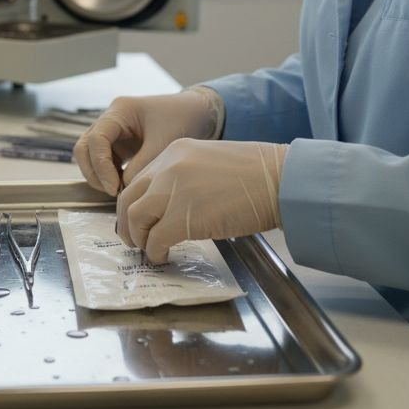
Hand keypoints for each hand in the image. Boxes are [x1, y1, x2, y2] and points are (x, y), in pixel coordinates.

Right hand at [73, 90, 219, 195]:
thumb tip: (123, 188)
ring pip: (90, 156)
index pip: (96, 139)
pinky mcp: (119, 145)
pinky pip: (104, 163)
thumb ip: (141, 166)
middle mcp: (111, 120)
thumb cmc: (182, 119)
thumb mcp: (163, 143)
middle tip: (112, 192)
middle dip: (94, 172)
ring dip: (99, 176)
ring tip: (120, 191)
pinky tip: (124, 186)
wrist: (196, 113)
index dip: (100, 165)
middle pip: (84, 148)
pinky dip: (109, 176)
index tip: (114, 187)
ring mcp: (113, 133)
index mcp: (120, 110)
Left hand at [117, 138, 287, 263]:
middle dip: (128, 224)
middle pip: (128, 199)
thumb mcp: (209, 164)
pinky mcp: (184, 216)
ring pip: (135, 218)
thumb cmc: (255, 176)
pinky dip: (156, 251)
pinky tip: (165, 256)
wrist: (280, 180)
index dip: (134, 204)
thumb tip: (170, 207)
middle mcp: (168, 167)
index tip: (139, 221)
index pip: (138, 180)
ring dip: (139, 239)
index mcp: (174, 152)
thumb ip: (185, 178)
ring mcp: (174, 190)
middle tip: (135, 240)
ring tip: (149, 250)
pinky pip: (156, 238)